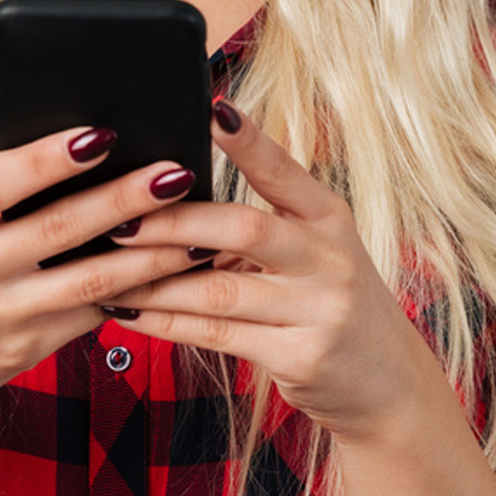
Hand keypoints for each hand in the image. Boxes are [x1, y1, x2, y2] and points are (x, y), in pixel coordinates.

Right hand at [0, 127, 210, 434]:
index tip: (101, 132)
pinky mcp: (22, 352)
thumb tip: (40, 119)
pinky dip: (134, 290)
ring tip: (196, 227)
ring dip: (150, 254)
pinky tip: (172, 270)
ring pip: (87, 280)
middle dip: (122, 198)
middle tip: (175, 171)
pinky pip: (88, 314)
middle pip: (54, 229)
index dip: (49, 158)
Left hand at [107, 99, 454, 449]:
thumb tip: (173, 197)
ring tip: (105, 270)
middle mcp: (329, 259)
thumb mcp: (317, 253)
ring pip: (218, 290)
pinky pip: (216, 335)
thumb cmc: (332, 304)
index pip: (284, 171)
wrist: (390, 385)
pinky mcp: (300, 357)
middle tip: (119, 219)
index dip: (248, 142)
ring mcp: (318, 310)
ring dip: (154, 281)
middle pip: (243, 228)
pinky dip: (164, 323)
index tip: (211, 110)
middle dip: (174, 222)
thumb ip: (262, 227)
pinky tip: (127, 311)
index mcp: (329, 219)